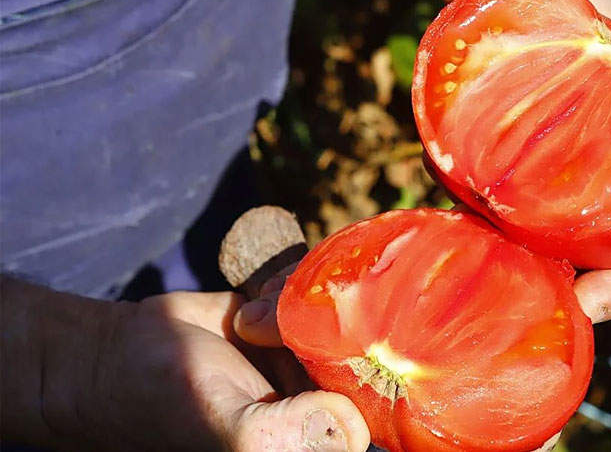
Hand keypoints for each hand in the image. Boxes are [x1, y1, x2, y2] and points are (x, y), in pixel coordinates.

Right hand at [0, 279, 369, 451]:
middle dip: (338, 323)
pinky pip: (315, 290)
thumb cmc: (172, 402)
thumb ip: (284, 434)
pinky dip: (291, 284)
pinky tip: (256, 301)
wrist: (121, 354)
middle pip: (370, 348)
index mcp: (318, 436)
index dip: (378, 369)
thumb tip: (351, 427)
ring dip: (305, 301)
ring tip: (257, 319)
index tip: (353, 339)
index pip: (379, 404)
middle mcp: (323, 397)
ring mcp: (309, 355)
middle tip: (287, 321)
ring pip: (342, 311)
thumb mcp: (228, 427)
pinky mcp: (291, 319)